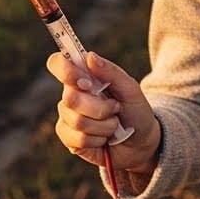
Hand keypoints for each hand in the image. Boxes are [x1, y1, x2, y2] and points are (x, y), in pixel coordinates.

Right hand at [48, 51, 161, 173]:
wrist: (141, 142)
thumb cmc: (136, 111)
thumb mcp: (131, 89)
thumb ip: (111, 72)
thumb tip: (89, 56)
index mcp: (84, 77)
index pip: (58, 64)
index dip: (65, 70)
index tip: (86, 82)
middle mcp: (71, 95)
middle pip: (70, 98)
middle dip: (101, 108)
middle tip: (115, 108)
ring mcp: (67, 117)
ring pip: (77, 121)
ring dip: (104, 125)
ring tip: (113, 125)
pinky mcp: (69, 138)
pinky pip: (78, 139)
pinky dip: (98, 139)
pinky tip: (104, 138)